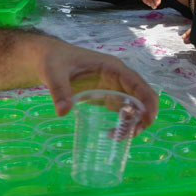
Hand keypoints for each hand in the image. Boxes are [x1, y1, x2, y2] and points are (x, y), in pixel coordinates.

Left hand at [37, 44, 158, 125]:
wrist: (48, 58)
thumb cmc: (53, 60)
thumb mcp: (53, 73)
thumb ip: (58, 90)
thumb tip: (63, 112)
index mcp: (112, 67)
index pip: (137, 83)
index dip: (147, 100)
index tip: (147, 119)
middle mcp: (118, 77)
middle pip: (142, 95)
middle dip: (145, 114)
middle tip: (133, 133)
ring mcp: (114, 86)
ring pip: (135, 104)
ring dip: (135, 120)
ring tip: (119, 137)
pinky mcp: (107, 95)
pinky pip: (123, 108)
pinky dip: (124, 122)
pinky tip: (112, 133)